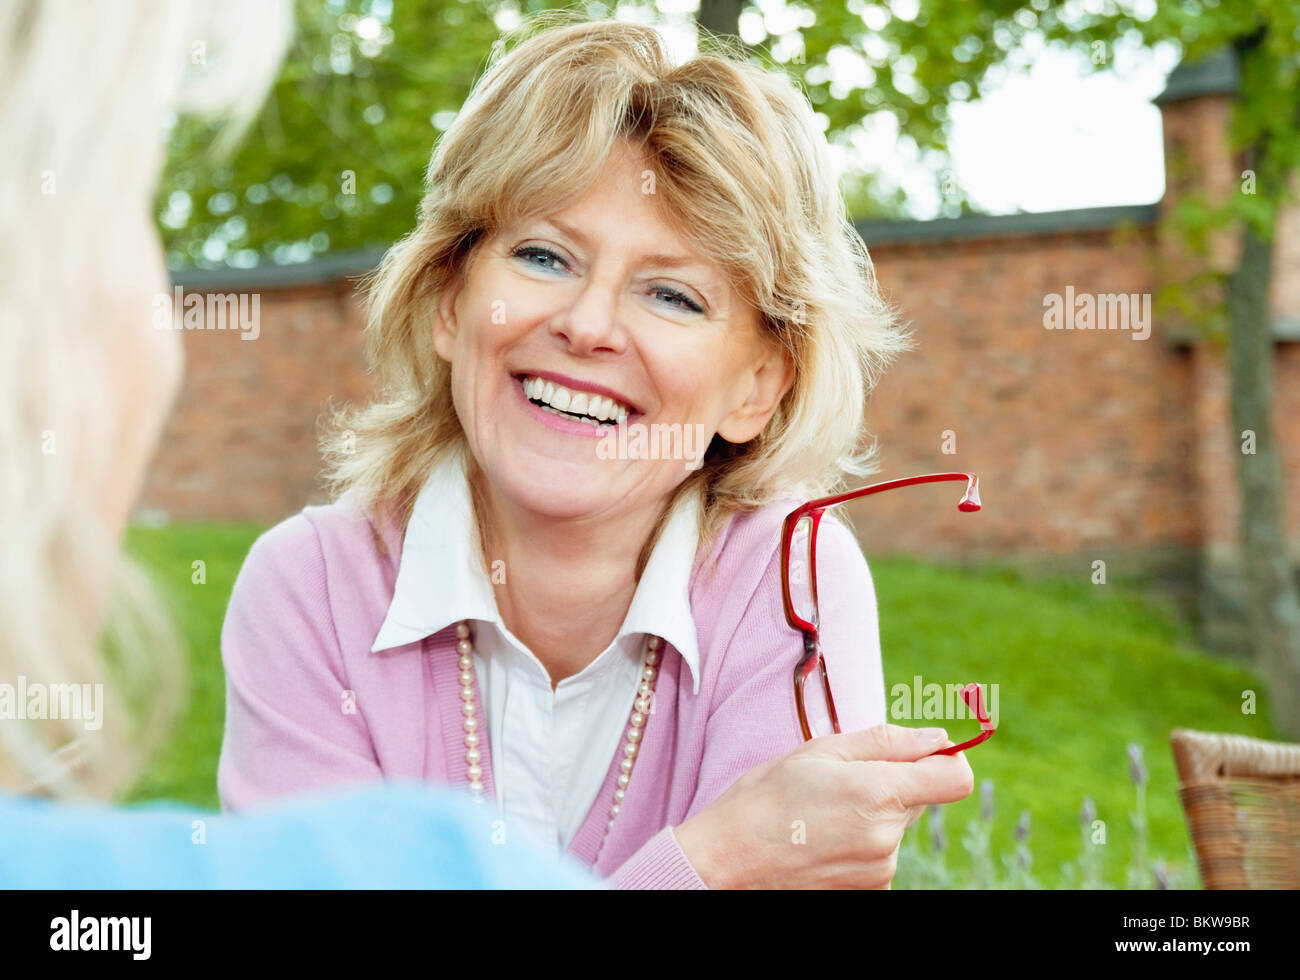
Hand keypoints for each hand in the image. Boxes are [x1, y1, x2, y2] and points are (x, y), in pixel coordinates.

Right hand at [673, 723, 973, 888]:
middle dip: (891, 785)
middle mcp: (888, 838)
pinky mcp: (869, 893)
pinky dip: (859, 844)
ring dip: (871, 816)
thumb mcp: (822, 751)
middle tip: (838, 783)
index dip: (945, 760)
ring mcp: (880, 871)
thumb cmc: (767, 797)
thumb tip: (938, 737)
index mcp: (880, 793)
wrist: (727, 860)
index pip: (955, 778)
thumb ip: (888, 741)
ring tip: (821, 814)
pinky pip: (879, 856)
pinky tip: (821, 839)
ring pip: (896, 828)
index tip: (922, 754)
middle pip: (919, 799)